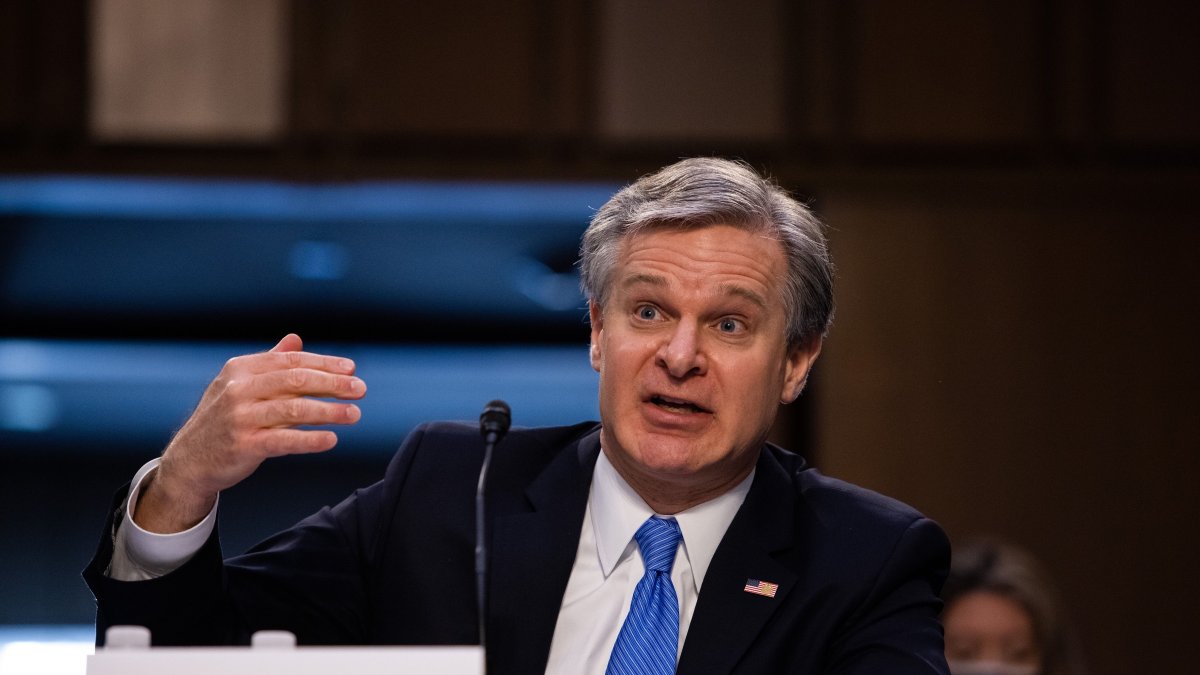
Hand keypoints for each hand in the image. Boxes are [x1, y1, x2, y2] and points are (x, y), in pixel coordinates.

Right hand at [133, 334, 365, 532]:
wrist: (189, 460)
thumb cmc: (223, 419)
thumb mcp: (240, 385)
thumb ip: (270, 363)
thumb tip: (296, 339)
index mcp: (241, 369)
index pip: (291, 361)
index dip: (324, 363)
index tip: (351, 369)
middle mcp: (239, 389)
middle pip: (296, 380)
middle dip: (333, 383)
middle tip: (361, 389)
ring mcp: (240, 417)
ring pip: (294, 409)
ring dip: (329, 411)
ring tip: (355, 414)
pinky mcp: (244, 445)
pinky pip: (284, 440)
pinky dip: (310, 439)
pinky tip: (331, 439)